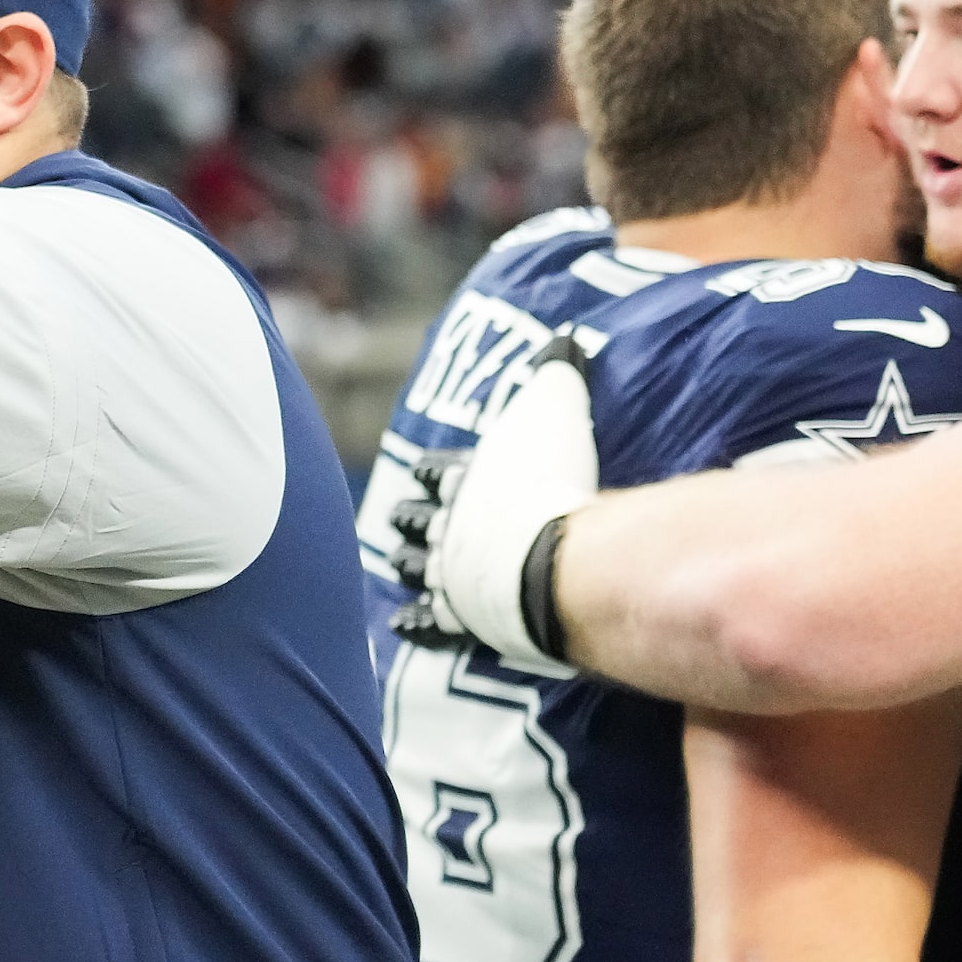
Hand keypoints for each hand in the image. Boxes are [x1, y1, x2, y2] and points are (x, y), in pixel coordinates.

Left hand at [390, 336, 599, 667]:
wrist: (551, 559)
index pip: (440, 471)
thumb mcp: (556, 408)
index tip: (420, 471)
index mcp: (467, 479)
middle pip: (421, 520)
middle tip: (398, 517)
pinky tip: (401, 624)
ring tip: (397, 564)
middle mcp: (449, 526)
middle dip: (412, 518)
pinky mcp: (460, 618)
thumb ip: (557, 373)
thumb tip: (564, 337)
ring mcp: (449, 575)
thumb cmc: (554, 480)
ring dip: (409, 565)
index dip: (433, 472)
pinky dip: (417, 621)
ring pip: (417, 569)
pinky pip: (431, 620)